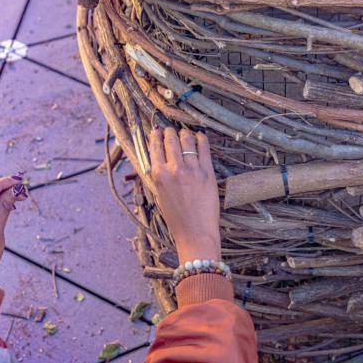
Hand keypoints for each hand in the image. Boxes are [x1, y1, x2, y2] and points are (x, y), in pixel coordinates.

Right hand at [148, 128, 221, 264]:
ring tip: (184, 133)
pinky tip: (200, 137)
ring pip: (187, 141)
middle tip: (171, 131)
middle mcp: (174, 169)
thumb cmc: (176, 218)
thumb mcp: (159, 196)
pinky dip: (201, 139)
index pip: (154, 147)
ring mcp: (192, 169)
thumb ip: (159, 176)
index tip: (157, 131)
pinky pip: (204, 148)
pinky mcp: (208, 172)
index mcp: (158, 175)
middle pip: (170, 140)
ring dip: (184, 133)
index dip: (155, 136)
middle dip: (170, 132)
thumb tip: (158, 160)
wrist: (195, 232)